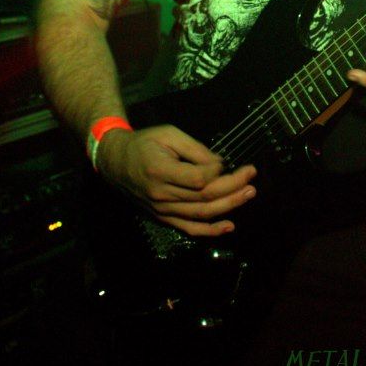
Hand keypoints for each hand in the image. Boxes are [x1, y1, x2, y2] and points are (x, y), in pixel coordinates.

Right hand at [96, 125, 256, 236]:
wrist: (114, 161)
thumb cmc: (143, 143)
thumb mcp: (169, 134)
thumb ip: (195, 150)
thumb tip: (220, 164)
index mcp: (161, 171)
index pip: (199, 178)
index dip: (218, 171)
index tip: (225, 160)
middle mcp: (162, 195)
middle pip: (205, 197)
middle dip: (233, 188)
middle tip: (252, 177)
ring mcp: (162, 210)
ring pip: (201, 214)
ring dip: (229, 206)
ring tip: (248, 194)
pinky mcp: (163, 218)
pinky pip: (189, 229)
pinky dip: (210, 231)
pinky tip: (229, 226)